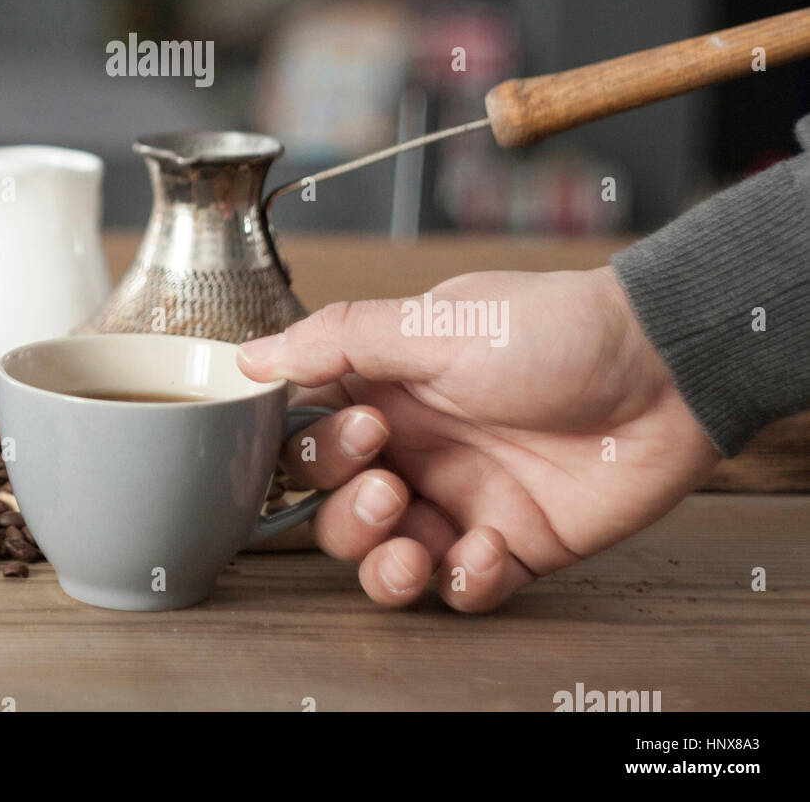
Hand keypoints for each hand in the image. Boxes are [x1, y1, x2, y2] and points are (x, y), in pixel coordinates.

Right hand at [237, 267, 718, 611]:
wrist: (660, 370)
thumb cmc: (551, 331)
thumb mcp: (435, 323)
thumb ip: (338, 340)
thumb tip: (250, 355)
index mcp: (386, 388)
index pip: (311, 431)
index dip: (316, 446)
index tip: (356, 431)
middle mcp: (415, 446)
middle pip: (335, 506)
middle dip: (345, 509)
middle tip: (387, 481)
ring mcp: (462, 497)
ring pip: (386, 556)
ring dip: (382, 561)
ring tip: (411, 542)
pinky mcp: (512, 544)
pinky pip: (462, 588)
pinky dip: (462, 582)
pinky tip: (486, 551)